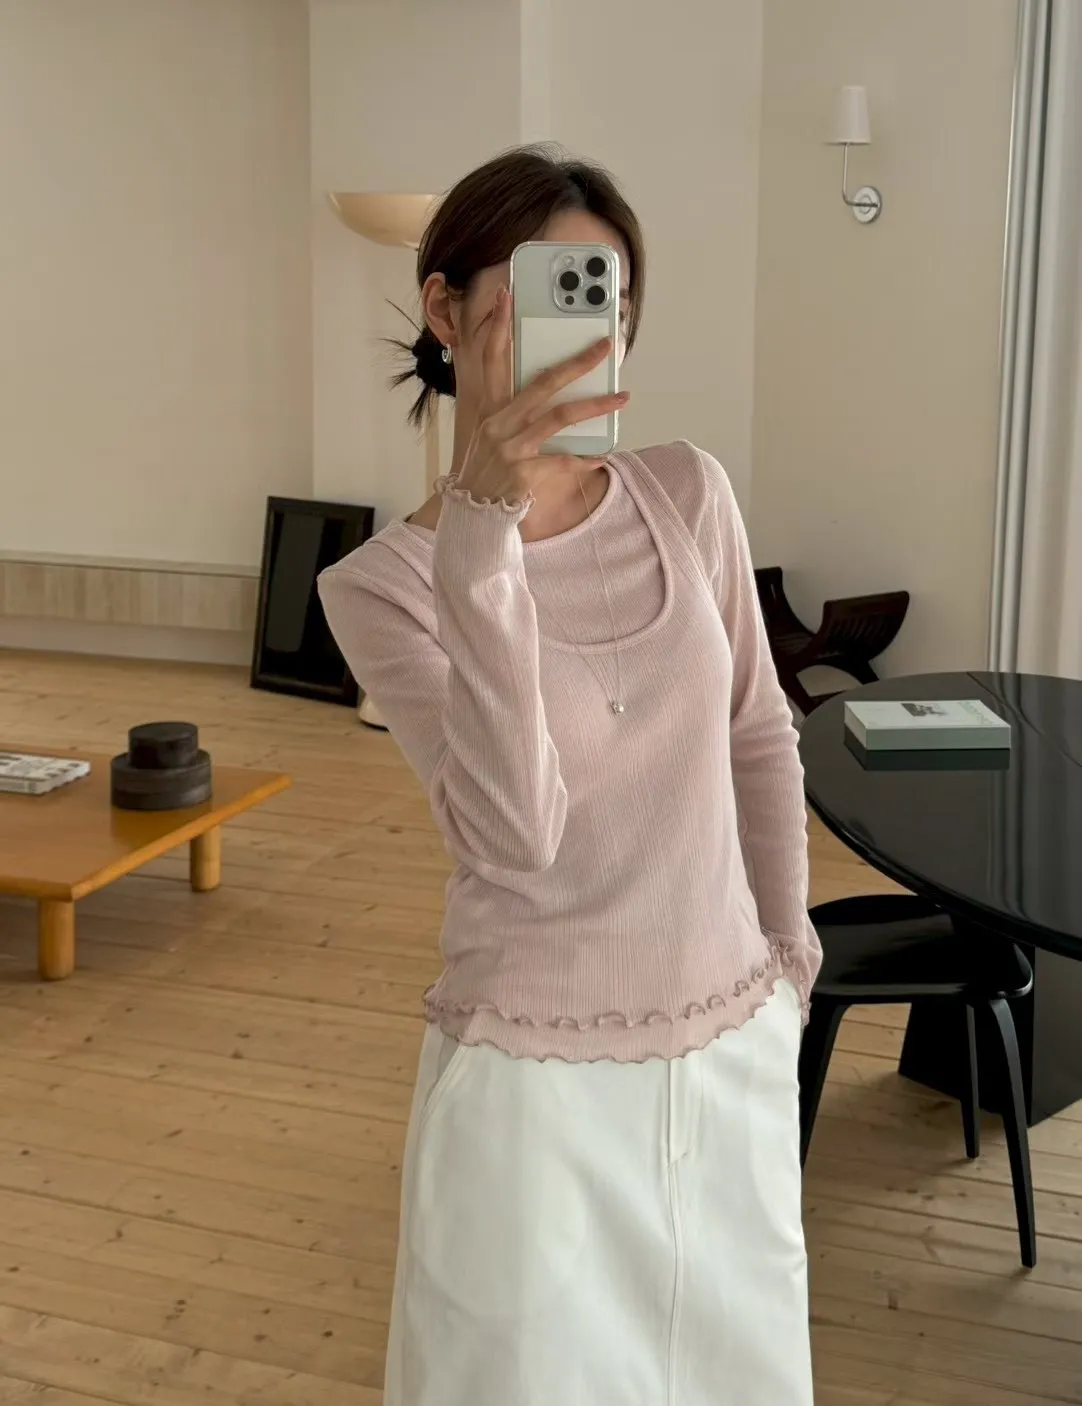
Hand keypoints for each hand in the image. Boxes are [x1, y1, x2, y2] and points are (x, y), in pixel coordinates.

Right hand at [455, 286, 628, 505]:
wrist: (474, 510)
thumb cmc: (490, 467)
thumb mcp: (493, 432)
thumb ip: (515, 408)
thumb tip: (556, 387)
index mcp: (490, 408)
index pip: (491, 358)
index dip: (497, 326)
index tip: (506, 294)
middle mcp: (498, 423)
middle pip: (543, 382)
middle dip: (578, 361)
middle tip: (605, 345)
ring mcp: (510, 448)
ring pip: (561, 417)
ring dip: (596, 406)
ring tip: (622, 397)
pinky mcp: (523, 473)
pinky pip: (563, 462)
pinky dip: (585, 458)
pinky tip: (603, 453)